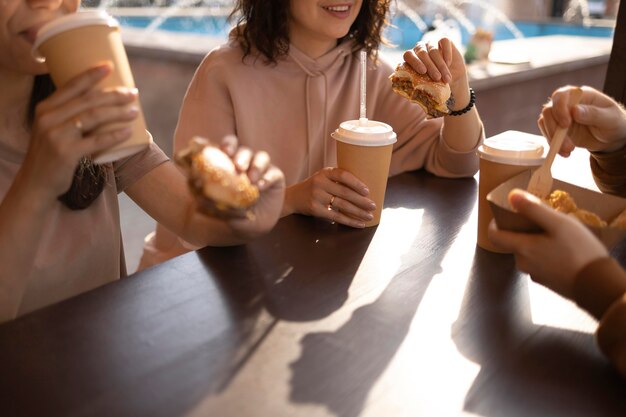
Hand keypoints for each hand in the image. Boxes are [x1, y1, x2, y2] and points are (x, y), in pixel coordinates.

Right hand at [21, 64, 137, 202]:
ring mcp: (56, 135)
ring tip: (135, 110)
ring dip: (118, 112)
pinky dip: (115, 135)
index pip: (71, 85)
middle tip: (132, 92)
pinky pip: (97, 140)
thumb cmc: (51, 154)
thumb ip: (68, 116)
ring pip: (93, 117)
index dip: (91, 74)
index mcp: (45, 108)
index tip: (110, 65)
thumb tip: (100, 104)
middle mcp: (48, 118)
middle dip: (113, 94)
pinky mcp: (66, 153)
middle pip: (87, 100)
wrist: (35, 183)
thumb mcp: (52, 129)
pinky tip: (128, 131)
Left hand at [218, 135, 285, 235]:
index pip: (228, 148)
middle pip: (244, 150)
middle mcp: (247, 163)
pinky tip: (260, 187)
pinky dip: (267, 178)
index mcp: (230, 165)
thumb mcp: (225, 214)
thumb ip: (215, 208)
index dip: (226, 145)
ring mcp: (262, 169)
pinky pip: (273, 172)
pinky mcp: (276, 176)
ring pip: (261, 157)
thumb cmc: (237, 215)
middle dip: (241, 156)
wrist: (258, 226)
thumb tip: (199, 204)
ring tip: (251, 179)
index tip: (223, 151)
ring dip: (256, 165)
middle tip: (238, 167)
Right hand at [285, 167, 375, 227]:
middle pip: (345, 193)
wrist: (292, 197)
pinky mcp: (315, 209)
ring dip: (358, 212)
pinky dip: (350, 221)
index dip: (356, 183)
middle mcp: (320, 183)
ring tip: (369, 216)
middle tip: (373, 206)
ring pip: (342, 205)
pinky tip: (359, 224)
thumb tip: (365, 190)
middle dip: (362, 201)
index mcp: (325, 172)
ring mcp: (317, 197)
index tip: (367, 191)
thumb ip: (339, 180)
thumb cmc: (314, 187)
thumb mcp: (323, 178)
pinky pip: (336, 216)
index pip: (343, 175)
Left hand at [403, 37, 469, 104]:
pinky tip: (449, 64)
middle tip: (437, 78)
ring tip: (446, 78)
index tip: (423, 72)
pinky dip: (446, 53)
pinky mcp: (443, 39)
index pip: (408, 55)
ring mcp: (431, 43)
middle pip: (421, 53)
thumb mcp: (425, 87)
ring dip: (440, 65)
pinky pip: (444, 41)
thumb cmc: (435, 85)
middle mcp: (419, 48)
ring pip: (433, 50)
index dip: (414, 62)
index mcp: (411, 58)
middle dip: (430, 67)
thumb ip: (417, 87)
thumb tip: (410, 94)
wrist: (452, 80)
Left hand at [488, 188, 607, 298]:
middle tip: (544, 222)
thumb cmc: (579, 251)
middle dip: (524, 230)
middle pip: (513, 242)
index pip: (494, 236)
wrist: (599, 285)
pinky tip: (565, 251)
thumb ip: (533, 209)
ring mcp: (534, 274)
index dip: (496, 223)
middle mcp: (523, 263)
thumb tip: (512, 196)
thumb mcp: (558, 223)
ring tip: (559, 236)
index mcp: (522, 248)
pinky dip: (546, 254)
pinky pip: (539, 263)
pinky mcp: (547, 282)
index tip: (506, 215)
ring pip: (528, 253)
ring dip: (537, 242)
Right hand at [538, 85, 625, 155]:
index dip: (559, 108)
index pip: (562, 95)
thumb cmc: (613, 123)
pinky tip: (565, 152)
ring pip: (545, 123)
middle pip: (549, 110)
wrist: (611, 137)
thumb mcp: (610, 118)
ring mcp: (560, 116)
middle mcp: (567, 104)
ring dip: (553, 139)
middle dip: (554, 129)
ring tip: (568, 150)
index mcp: (580, 95)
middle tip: (568, 145)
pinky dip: (554, 145)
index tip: (566, 124)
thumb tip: (574, 110)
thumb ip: (593, 113)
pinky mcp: (557, 129)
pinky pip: (547, 135)